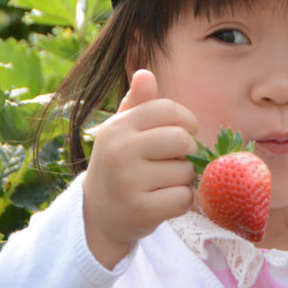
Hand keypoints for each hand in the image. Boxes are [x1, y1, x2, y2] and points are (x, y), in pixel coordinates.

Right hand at [83, 69, 198, 268]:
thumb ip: (138, 103)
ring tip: (165, 183)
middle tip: (177, 161)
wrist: (98, 214)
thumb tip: (145, 73)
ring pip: (185, 172)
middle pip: (182, 140)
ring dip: (185, 179)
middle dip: (189, 152)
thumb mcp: (123, 131)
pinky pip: (183, 198)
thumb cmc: (120, 164)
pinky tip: (166, 201)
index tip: (184, 133)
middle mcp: (119, 151)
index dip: (187, 121)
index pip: (168, 110)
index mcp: (118, 127)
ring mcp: (128, 182)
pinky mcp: (141, 210)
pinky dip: (183, 201)